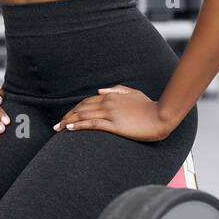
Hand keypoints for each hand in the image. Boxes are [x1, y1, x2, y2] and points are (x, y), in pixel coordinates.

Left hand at [53, 85, 172, 141]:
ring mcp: (110, 113)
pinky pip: (92, 124)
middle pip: (81, 108)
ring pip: (83, 116)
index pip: (86, 102)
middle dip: (67, 116)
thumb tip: (100, 90)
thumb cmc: (149, 106)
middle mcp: (108, 102)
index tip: (66, 116)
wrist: (161, 116)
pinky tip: (70, 129)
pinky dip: (79, 125)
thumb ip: (117, 90)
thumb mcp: (133, 93)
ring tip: (59, 128)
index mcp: (111, 95)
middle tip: (57, 125)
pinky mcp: (114, 125)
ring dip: (68, 121)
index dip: (74, 109)